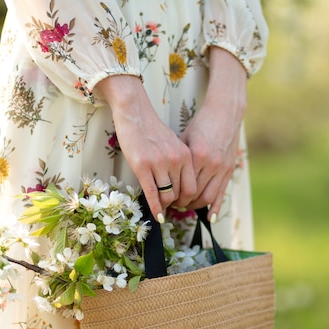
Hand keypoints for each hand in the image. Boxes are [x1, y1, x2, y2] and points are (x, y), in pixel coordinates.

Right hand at [96, 75, 196, 221]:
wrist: (135, 112)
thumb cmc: (152, 130)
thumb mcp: (173, 145)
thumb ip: (179, 163)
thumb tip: (179, 186)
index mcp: (186, 155)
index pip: (193, 187)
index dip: (188, 199)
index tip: (181, 203)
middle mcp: (176, 160)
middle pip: (181, 194)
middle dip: (176, 205)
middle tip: (170, 209)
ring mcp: (159, 163)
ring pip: (167, 196)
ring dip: (164, 206)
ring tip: (161, 209)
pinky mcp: (142, 166)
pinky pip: (151, 193)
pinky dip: (155, 207)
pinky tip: (156, 215)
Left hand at [178, 47, 247, 221]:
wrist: (225, 113)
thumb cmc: (201, 124)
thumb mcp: (185, 139)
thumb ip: (178, 159)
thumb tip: (164, 178)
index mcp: (197, 155)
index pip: (183, 185)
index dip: (172, 196)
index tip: (164, 199)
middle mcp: (211, 164)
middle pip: (195, 194)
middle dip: (182, 203)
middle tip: (173, 205)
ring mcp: (222, 168)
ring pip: (208, 197)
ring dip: (196, 205)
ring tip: (186, 206)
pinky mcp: (230, 169)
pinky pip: (222, 193)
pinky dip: (216, 207)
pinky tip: (210, 218)